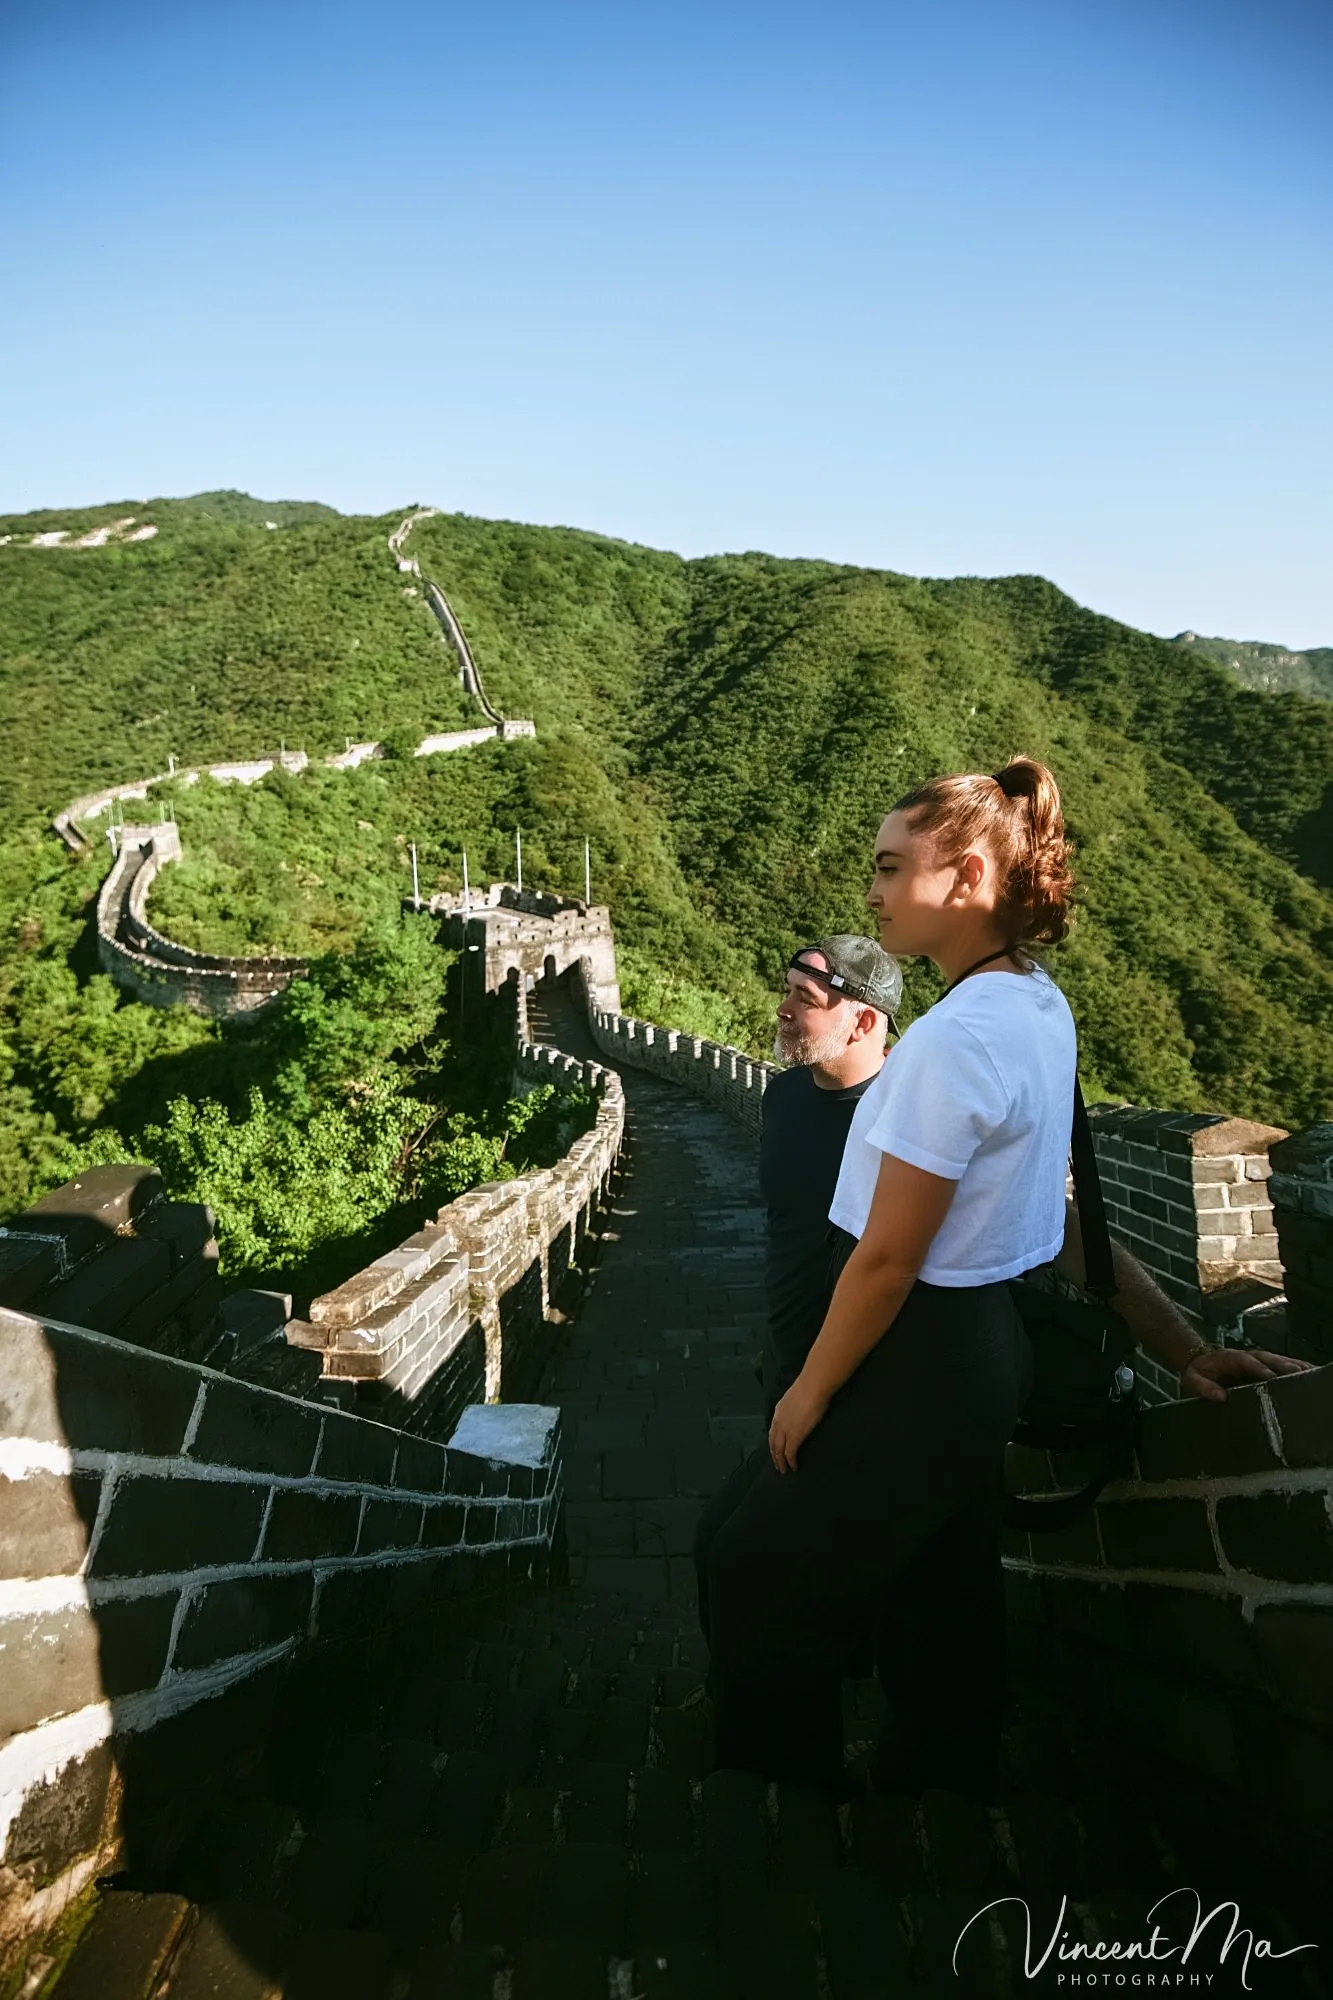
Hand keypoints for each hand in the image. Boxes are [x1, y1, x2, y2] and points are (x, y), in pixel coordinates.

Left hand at [768, 1376, 829, 1473]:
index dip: (773, 1442)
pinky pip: (789, 1453)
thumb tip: (800, 1409)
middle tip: (777, 1464)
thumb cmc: (809, 1388)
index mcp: (778, 1412)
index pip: (772, 1431)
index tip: (775, 1449)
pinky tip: (793, 1467)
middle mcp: (778, 1422)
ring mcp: (785, 1430)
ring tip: (783, 1470)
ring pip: (778, 1450)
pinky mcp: (794, 1437)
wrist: (812, 1388)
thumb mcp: (796, 1397)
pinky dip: (790, 1462)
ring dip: (780, 1462)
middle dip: (774, 1455)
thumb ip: (795, 1406)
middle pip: (773, 1443)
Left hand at [1180, 1345, 1317, 1403]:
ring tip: (1308, 1372)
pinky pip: (1278, 1365)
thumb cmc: (1197, 1372)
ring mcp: (1254, 1360)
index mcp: (1228, 1358)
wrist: (1198, 1362)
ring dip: (1291, 1365)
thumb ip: (1204, 1387)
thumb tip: (1220, 1396)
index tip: (1271, 1378)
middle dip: (1282, 1365)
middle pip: (1266, 1358)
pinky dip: (1292, 1367)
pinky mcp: (1260, 1366)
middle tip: (1298, 1373)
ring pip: (1275, 1360)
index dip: (1259, 1369)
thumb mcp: (1193, 1380)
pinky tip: (1306, 1371)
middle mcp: (1245, 1356)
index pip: (1246, 1362)